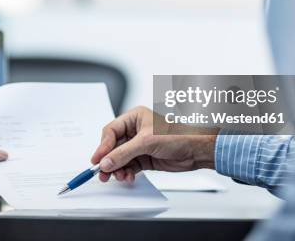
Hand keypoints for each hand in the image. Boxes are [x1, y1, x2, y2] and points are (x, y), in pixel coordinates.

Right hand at [91, 107, 217, 182]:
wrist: (197, 149)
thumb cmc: (179, 135)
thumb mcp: (147, 142)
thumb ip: (124, 153)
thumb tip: (106, 162)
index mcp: (134, 117)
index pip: (111, 131)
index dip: (103, 146)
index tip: (97, 159)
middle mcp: (135, 130)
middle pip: (113, 146)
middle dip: (109, 160)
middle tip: (103, 172)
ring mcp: (140, 145)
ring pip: (120, 158)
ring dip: (117, 169)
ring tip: (118, 176)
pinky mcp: (145, 158)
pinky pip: (129, 166)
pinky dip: (126, 173)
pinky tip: (128, 177)